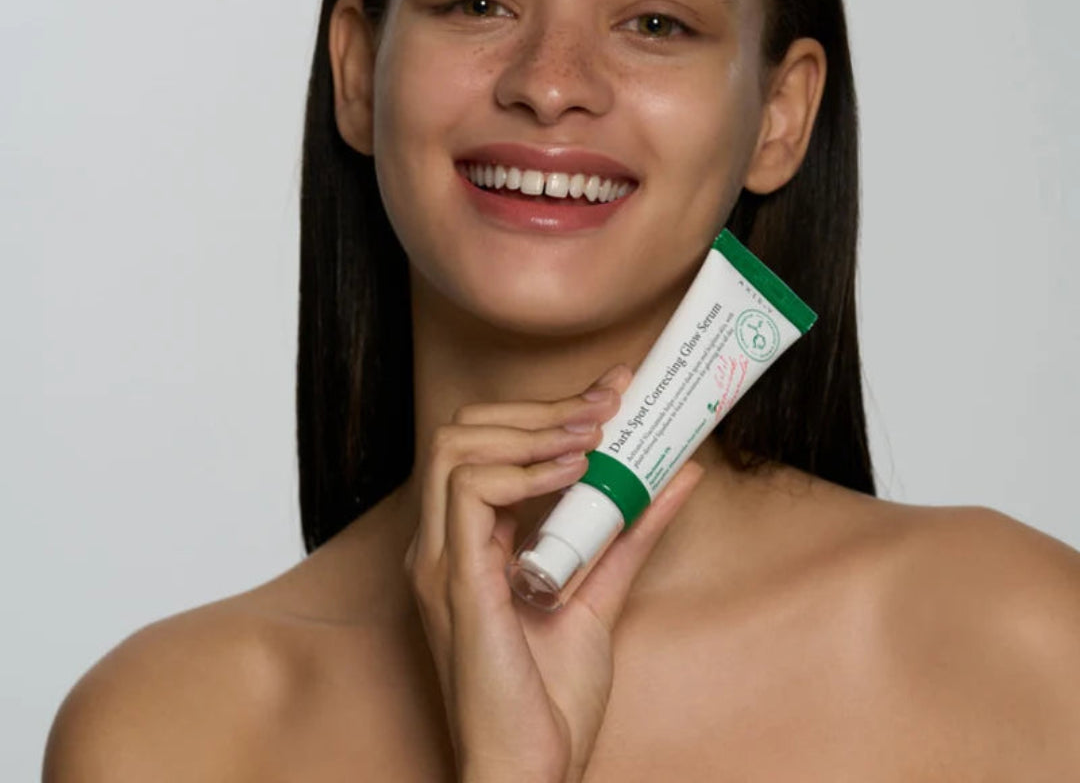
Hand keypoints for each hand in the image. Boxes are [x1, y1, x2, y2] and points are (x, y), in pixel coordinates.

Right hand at [403, 364, 706, 782]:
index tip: (609, 389)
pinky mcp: (457, 583)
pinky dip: (523, 471)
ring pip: (456, 446)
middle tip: (608, 402)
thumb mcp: (602, 592)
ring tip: (593, 434)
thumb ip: (631, 532)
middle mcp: (445, 543)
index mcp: (469, 542)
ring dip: (531, 429)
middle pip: (464, 431)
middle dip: (540, 405)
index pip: (490, 444)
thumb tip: (679, 474)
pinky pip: (471, 493)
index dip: (547, 407)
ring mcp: (443, 560)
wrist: (529, 771)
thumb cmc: (551, 696)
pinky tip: (574, 472)